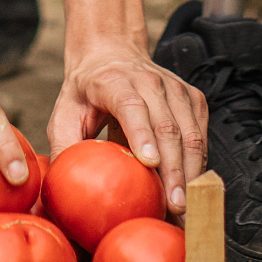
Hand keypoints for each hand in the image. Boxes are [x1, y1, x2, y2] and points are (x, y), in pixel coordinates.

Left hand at [49, 39, 207, 212]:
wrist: (111, 54)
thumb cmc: (86, 92)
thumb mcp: (64, 115)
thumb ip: (63, 149)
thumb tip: (59, 187)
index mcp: (113, 81)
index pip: (130, 105)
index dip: (141, 133)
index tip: (150, 162)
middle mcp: (148, 80)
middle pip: (166, 126)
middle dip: (173, 170)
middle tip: (172, 206)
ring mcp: (174, 88)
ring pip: (190, 132)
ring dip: (189, 173)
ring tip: (184, 207)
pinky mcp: (192, 97)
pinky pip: (201, 134)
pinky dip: (198, 164)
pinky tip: (190, 188)